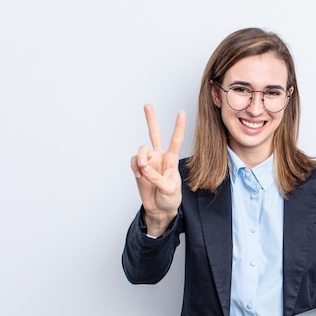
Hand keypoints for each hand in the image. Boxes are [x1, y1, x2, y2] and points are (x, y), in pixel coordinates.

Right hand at [130, 104, 185, 236]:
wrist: (160, 209)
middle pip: (154, 134)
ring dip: (141, 158)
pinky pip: (134, 162)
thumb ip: (157, 177)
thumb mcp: (170, 189)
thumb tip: (144, 167)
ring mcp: (148, 162)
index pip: (176, 140)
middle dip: (151, 119)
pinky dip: (135, 167)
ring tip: (143, 170)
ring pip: (141, 149)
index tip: (181, 112)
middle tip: (148, 105)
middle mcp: (160, 157)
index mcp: (172, 159)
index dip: (178, 126)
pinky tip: (139, 175)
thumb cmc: (170, 198)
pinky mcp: (139, 168)